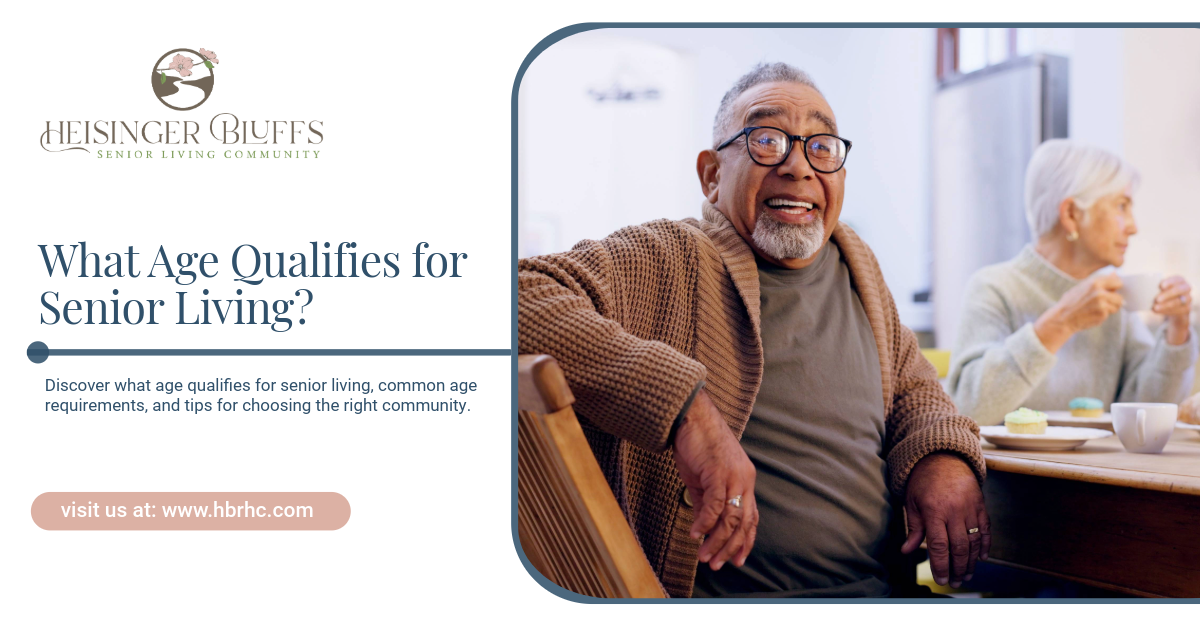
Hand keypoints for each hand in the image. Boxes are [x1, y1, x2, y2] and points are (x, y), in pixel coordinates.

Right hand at [672, 389, 757, 570]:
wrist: (691, 416)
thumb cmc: (697, 443)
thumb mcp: (703, 478)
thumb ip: (707, 501)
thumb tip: (704, 526)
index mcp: (744, 480)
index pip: (750, 517)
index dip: (745, 541)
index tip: (737, 559)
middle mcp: (745, 480)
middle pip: (743, 523)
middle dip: (730, 548)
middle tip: (717, 565)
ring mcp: (734, 477)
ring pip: (731, 519)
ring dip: (716, 542)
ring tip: (704, 557)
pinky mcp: (719, 473)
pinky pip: (714, 506)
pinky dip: (704, 523)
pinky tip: (694, 534)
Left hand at [901, 452, 988, 588]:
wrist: (943, 457)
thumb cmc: (923, 481)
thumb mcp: (912, 502)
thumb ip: (914, 528)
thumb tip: (906, 550)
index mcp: (934, 511)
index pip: (939, 545)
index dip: (941, 565)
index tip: (941, 579)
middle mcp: (954, 511)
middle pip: (959, 547)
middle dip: (957, 568)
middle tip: (955, 581)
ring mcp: (970, 508)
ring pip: (974, 541)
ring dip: (971, 562)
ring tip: (966, 575)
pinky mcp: (980, 505)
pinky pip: (985, 529)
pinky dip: (985, 545)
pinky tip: (981, 558)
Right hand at [1035, 273, 1123, 352]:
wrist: (1062, 318)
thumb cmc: (1071, 302)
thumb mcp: (1083, 286)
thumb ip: (1100, 281)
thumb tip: (1115, 273)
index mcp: (1095, 282)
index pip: (1118, 282)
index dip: (1115, 288)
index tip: (1111, 291)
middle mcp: (1099, 292)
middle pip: (1120, 296)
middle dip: (1114, 300)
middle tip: (1102, 303)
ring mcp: (1102, 304)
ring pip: (1117, 306)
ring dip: (1110, 308)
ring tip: (1096, 309)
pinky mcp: (1102, 315)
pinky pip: (1109, 314)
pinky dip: (1103, 315)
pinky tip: (1092, 314)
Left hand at [1153, 275, 1191, 344]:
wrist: (1172, 307)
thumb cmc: (1160, 294)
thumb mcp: (1156, 289)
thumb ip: (1147, 285)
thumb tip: (1126, 284)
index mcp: (1179, 280)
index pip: (1178, 279)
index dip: (1170, 281)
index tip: (1160, 285)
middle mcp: (1186, 288)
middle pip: (1180, 290)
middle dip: (1168, 294)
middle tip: (1156, 299)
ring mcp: (1188, 299)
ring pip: (1180, 301)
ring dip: (1167, 305)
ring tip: (1155, 308)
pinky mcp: (1186, 309)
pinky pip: (1179, 311)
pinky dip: (1168, 311)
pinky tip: (1158, 312)